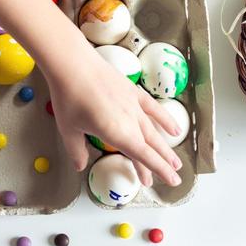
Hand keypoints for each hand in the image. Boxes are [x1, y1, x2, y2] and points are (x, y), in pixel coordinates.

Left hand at [44, 47, 182, 186]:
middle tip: (174, 178)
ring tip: (176, 161)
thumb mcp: (68, 130)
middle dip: (163, 163)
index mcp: (117, 134)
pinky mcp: (132, 91)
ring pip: (154, 130)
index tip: (173, 181)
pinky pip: (153, 109)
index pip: (144, 157)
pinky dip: (164, 119)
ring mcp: (134, 106)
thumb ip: (77, 151)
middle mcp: (131, 121)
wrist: (73, 64)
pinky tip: (174, 128)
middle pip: (151, 146)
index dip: (159, 170)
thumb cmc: (69, 97)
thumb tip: (80, 167)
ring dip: (165, 147)